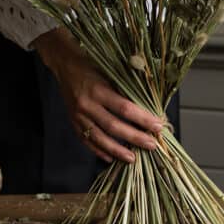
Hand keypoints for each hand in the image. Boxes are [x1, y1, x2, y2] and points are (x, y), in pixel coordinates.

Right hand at [31, 27, 164, 163]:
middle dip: (134, 137)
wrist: (65, 65)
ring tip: (133, 158)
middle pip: (113, 126)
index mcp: (98, 89)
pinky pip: (86, 140)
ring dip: (117, 150)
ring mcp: (78, 115)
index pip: (124, 108)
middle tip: (151, 145)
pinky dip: (98, 150)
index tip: (158, 126)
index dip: (142, 119)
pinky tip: (109, 157)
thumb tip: (146, 106)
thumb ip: (123, 89)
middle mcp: (87, 104)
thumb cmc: (91, 65)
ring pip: (99, 138)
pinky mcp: (73, 121)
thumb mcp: (108, 71)